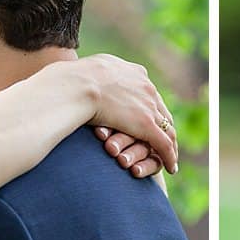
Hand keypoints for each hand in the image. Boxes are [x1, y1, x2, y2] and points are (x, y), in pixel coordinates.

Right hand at [76, 54, 177, 174]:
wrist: (75, 85)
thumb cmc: (69, 81)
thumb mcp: (84, 71)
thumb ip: (89, 76)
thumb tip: (75, 76)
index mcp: (132, 73)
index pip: (148, 93)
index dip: (148, 107)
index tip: (146, 118)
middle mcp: (145, 86)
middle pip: (161, 110)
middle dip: (162, 127)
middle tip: (163, 141)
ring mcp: (148, 105)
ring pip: (166, 129)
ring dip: (166, 145)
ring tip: (169, 157)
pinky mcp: (146, 124)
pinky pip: (164, 144)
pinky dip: (169, 156)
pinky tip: (171, 168)